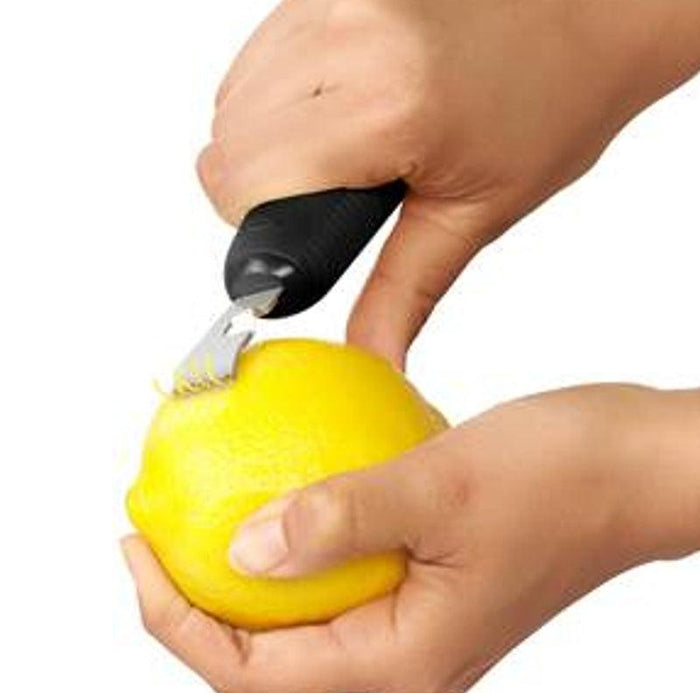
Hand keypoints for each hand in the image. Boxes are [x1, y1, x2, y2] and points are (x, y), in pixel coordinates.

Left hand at [123, 384, 699, 692]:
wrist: (634, 464)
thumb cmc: (567, 477)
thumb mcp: (440, 484)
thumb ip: (338, 519)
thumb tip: (241, 552)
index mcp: (410, 659)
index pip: (257, 673)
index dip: (177, 620)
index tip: (136, 556)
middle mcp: (411, 655)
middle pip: (270, 654)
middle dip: (197, 603)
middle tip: (153, 538)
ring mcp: (420, 618)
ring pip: (304, 614)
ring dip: (246, 570)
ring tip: (198, 518)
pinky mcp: (429, 576)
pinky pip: (342, 573)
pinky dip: (299, 540)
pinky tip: (279, 495)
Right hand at [197, 0, 699, 366]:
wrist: (590, 19)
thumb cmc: (550, 107)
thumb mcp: (473, 216)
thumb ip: (402, 294)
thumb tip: (370, 359)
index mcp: (387, 107)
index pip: (243, 177)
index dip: (258, 222)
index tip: (302, 229)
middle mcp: (349, 36)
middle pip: (227, 140)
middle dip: (264, 184)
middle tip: (339, 185)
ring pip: (231, 97)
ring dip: (268, 137)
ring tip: (347, 142)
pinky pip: (258, 55)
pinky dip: (278, 93)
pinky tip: (337, 102)